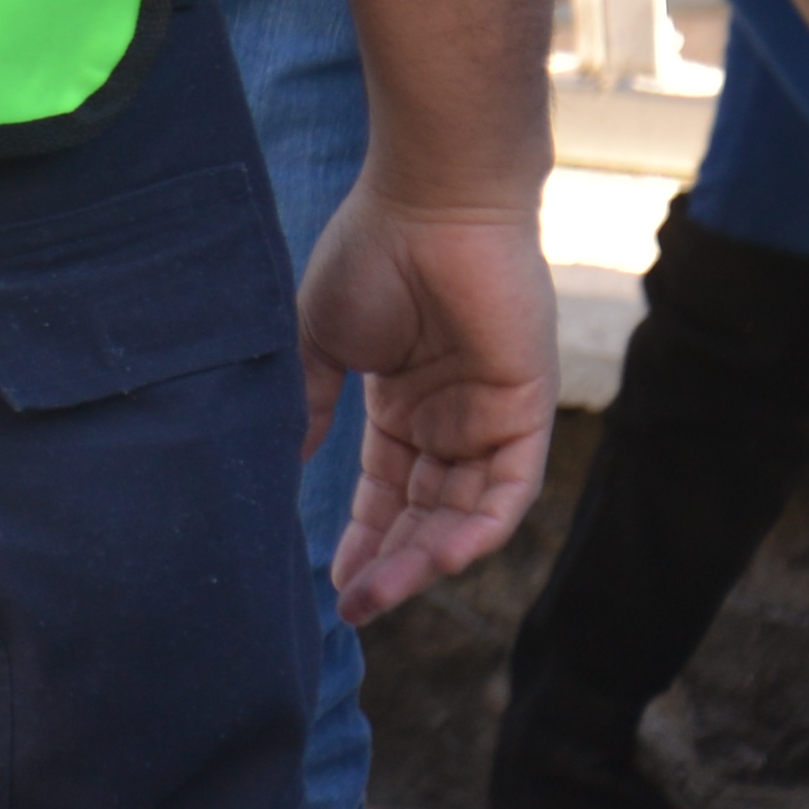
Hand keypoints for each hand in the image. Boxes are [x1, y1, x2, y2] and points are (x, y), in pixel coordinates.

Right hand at [299, 186, 561, 621]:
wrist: (430, 201)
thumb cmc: (371, 254)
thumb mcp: (321, 340)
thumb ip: (308, 403)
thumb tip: (282, 464)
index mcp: (405, 402)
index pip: (386, 491)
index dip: (361, 538)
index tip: (332, 584)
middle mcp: (450, 418)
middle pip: (423, 513)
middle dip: (389, 563)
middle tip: (353, 607)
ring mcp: (490, 417)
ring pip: (462, 514)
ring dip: (423, 558)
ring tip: (377, 594)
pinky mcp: (525, 411)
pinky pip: (508, 490)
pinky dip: (478, 529)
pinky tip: (439, 557)